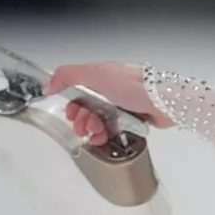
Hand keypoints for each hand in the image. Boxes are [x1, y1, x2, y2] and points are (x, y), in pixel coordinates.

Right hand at [45, 62, 174, 145]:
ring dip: (92, 130)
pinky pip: (114, 131)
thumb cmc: (132, 86)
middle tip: (84, 128)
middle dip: (82, 120)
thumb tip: (48, 85)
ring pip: (99, 122)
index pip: (78, 92)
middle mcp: (111, 92)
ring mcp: (123, 107)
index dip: (72, 104)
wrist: (166, 103)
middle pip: (88, 109)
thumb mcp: (96, 73)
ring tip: (95, 135)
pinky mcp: (134, 122)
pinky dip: (106, 137)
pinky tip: (103, 140)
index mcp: (102, 77)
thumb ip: (68, 75)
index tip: (72, 114)